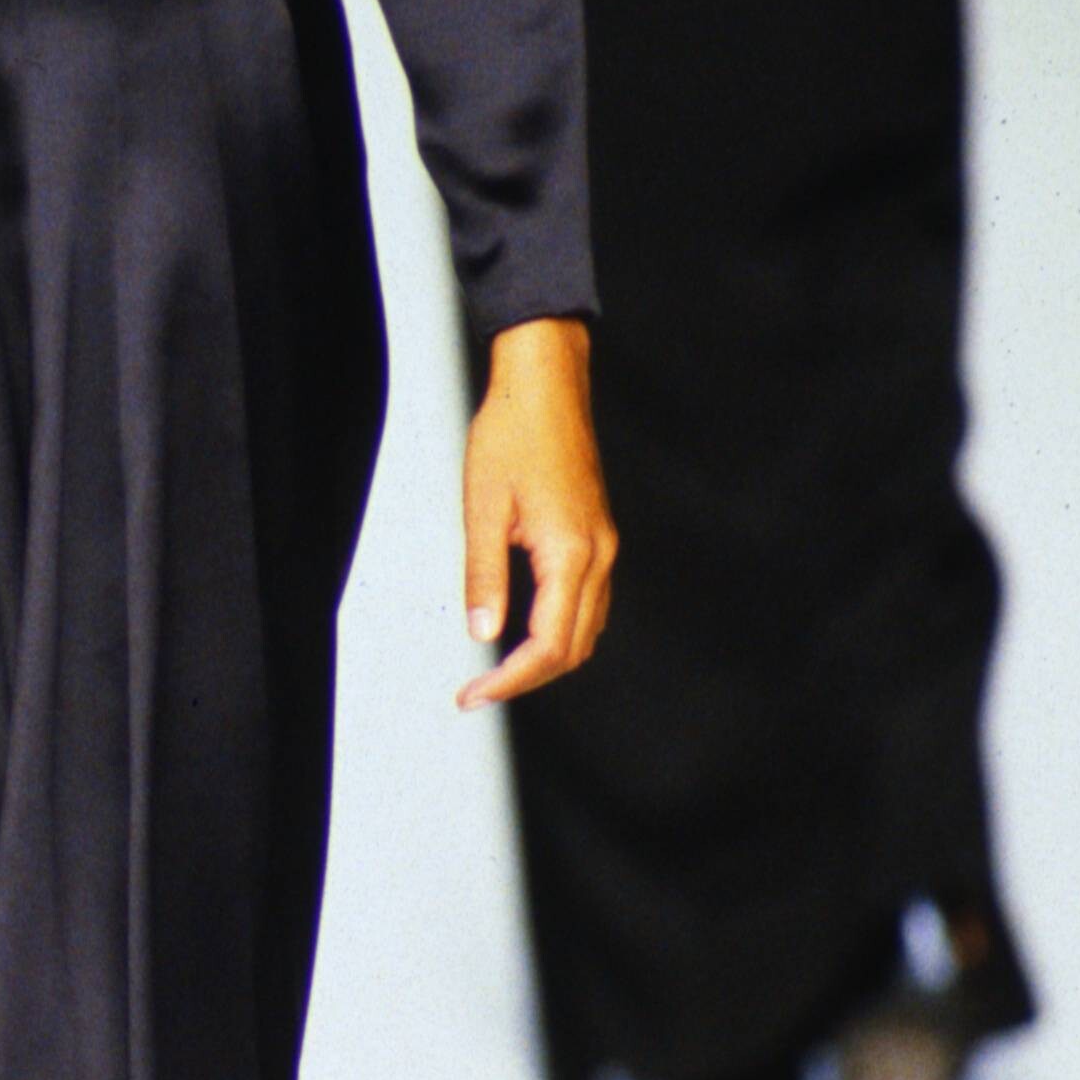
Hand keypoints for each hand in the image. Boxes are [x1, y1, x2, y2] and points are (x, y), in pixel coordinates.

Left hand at [457, 314, 614, 709]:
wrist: (546, 384)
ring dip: (547, 658)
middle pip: (574, 647)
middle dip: (528, 678)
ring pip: (587, 628)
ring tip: (498, 670)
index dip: (511, 680)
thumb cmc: (513, 432)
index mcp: (571, 553)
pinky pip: (588, 602)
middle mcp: (598, 555)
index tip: (475, 695)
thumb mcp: (483, 507)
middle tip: (479, 691)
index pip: (548, 645)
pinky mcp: (598, 535)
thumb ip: (484, 576)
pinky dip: (561, 629)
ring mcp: (604, 546)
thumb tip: (483, 632)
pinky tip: (526, 630)